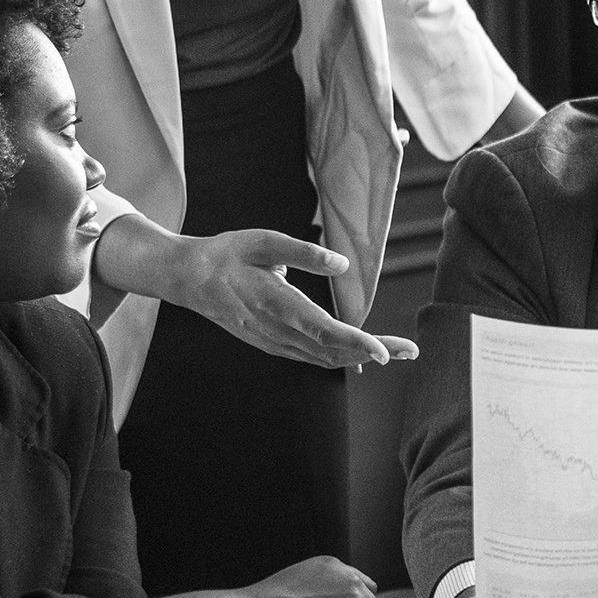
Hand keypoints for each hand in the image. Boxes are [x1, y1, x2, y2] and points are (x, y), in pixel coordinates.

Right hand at [171, 229, 418, 367]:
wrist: (186, 278)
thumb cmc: (226, 254)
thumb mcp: (263, 241)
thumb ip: (303, 253)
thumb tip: (341, 264)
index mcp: (278, 304)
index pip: (325, 331)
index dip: (356, 343)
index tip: (384, 353)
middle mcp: (277, 330)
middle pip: (332, 349)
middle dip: (374, 351)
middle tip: (411, 350)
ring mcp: (272, 341)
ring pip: (322, 357)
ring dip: (359, 356)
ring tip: (395, 351)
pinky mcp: (269, 343)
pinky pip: (309, 356)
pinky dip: (336, 356)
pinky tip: (356, 353)